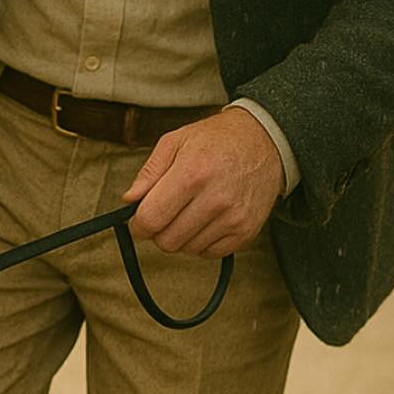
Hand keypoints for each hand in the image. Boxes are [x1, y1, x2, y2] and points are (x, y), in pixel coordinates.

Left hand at [122, 109, 283, 257]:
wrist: (264, 141)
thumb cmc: (217, 139)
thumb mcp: (174, 141)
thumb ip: (148, 172)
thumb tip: (130, 201)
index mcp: (191, 175)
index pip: (150, 219)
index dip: (137, 224)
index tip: (138, 220)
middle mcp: (214, 200)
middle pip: (167, 240)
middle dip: (158, 231)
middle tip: (165, 212)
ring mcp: (233, 219)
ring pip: (187, 249)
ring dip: (180, 236)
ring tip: (189, 210)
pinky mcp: (246, 232)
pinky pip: (209, 254)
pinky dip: (200, 242)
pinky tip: (204, 220)